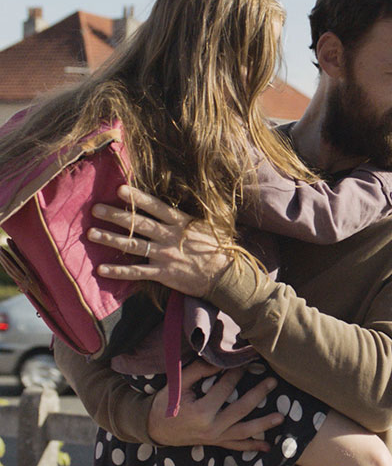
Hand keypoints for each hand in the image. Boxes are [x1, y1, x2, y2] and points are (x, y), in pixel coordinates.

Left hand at [87, 185, 231, 296]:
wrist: (225, 276)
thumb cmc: (219, 248)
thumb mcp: (211, 225)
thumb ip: (193, 214)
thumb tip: (189, 196)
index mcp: (182, 223)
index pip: (155, 207)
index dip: (137, 198)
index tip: (120, 189)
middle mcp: (170, 237)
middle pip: (139, 224)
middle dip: (116, 215)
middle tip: (95, 209)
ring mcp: (165, 256)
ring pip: (133, 246)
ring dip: (111, 239)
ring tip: (91, 233)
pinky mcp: (163, 274)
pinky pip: (137, 272)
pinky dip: (119, 271)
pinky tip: (101, 269)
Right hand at [147, 360, 283, 450]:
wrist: (154, 428)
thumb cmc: (166, 403)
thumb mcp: (178, 384)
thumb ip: (199, 371)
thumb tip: (219, 360)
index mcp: (201, 411)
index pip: (225, 388)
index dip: (237, 373)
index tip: (248, 362)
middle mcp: (211, 427)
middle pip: (241, 409)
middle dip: (259, 394)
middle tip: (273, 382)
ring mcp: (215, 438)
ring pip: (244, 431)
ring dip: (263, 424)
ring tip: (281, 416)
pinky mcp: (216, 443)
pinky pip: (236, 446)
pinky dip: (252, 447)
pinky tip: (267, 446)